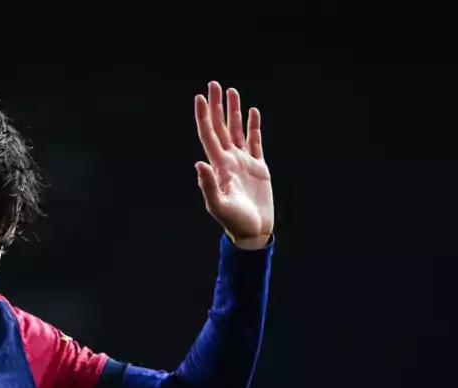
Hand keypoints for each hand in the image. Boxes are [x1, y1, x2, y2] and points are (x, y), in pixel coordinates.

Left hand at [194, 81, 273, 248]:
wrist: (253, 232)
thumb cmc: (234, 222)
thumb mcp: (218, 206)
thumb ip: (208, 186)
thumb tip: (199, 164)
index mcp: (219, 166)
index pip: (208, 135)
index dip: (204, 117)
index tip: (200, 98)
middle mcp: (229, 160)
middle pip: (221, 127)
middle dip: (217, 106)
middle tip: (214, 84)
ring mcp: (243, 162)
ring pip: (237, 130)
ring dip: (234, 111)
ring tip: (231, 91)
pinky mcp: (258, 167)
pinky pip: (255, 142)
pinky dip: (253, 126)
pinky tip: (252, 112)